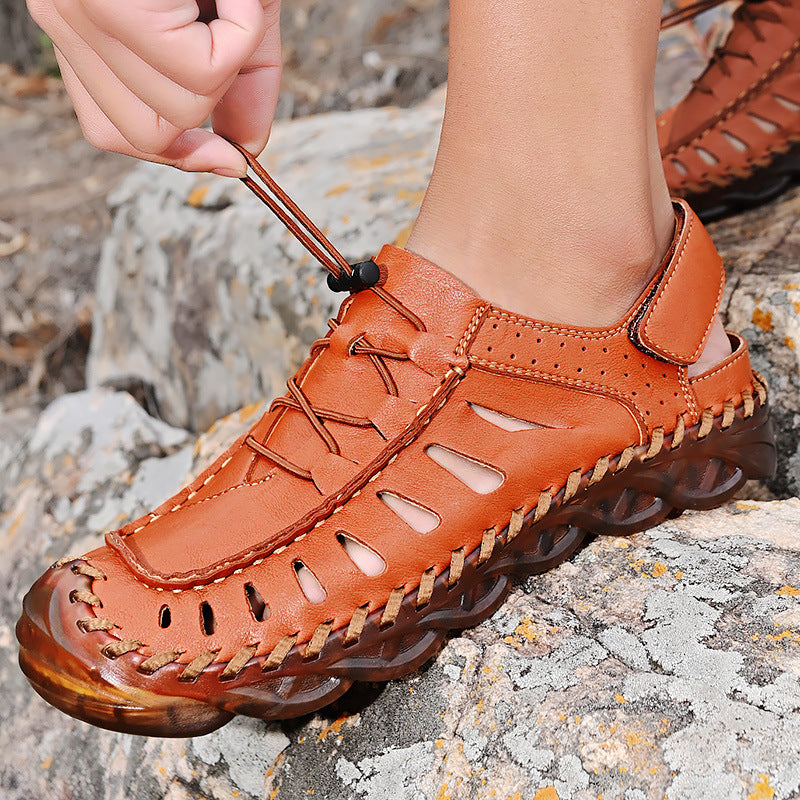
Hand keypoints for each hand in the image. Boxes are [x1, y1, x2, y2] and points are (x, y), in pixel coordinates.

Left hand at [27, 0, 281, 175]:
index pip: (113, 129)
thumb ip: (235, 82)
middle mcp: (67, 22)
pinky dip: (241, 34)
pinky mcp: (109, 1)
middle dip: (211, 114)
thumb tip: (247, 146)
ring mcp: (80, 11)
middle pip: (145, 132)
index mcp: (82, 29)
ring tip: (243, 2)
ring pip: (177, 106)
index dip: (176, 155)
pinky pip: (197, 66)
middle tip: (243, 59)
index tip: (230, 159)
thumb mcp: (223, 11)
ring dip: (236, 61)